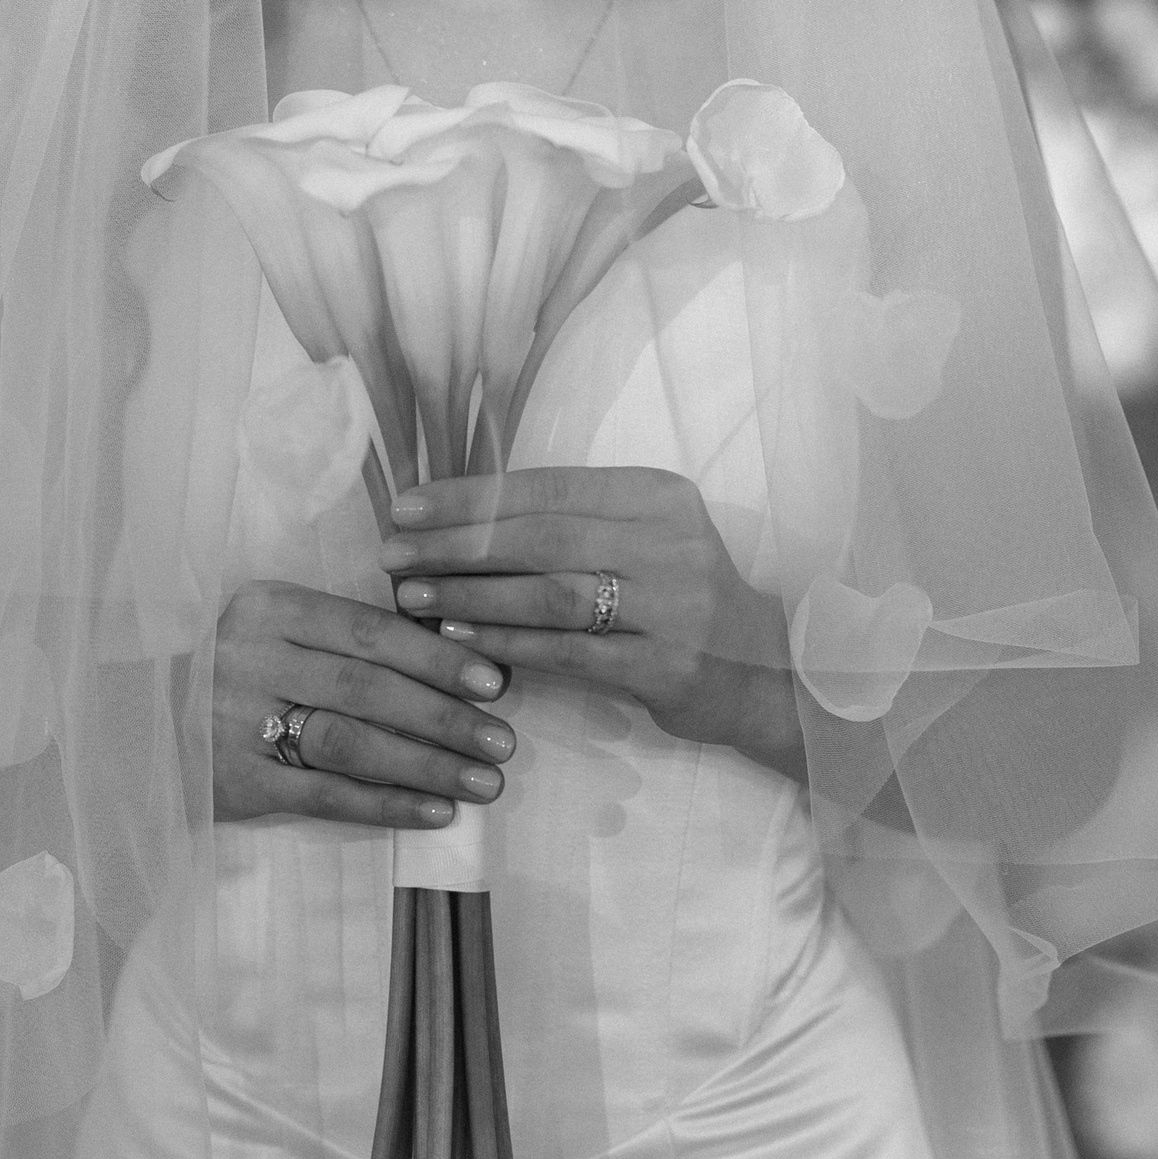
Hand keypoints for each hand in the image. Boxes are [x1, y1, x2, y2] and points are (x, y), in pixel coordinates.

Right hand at [212, 582, 517, 828]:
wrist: (143, 716)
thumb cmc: (239, 667)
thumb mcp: (281, 628)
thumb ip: (348, 635)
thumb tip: (455, 655)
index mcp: (270, 608)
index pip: (368, 631)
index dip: (437, 658)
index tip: (494, 682)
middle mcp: (252, 659)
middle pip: (366, 688)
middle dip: (444, 717)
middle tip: (502, 742)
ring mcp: (237, 723)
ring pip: (350, 743)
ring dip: (425, 765)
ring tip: (483, 781)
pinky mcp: (235, 781)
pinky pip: (323, 795)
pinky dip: (385, 804)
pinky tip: (435, 812)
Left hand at [379, 467, 805, 783]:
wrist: (765, 671)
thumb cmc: (678, 600)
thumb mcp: (641, 540)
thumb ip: (571, 523)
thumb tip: (458, 515)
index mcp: (658, 495)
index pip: (547, 487)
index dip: (470, 497)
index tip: (405, 508)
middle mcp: (670, 541)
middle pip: (542, 536)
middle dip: (456, 545)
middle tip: (392, 554)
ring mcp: (673, 604)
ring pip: (550, 592)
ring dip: (471, 595)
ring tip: (413, 597)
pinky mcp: (666, 664)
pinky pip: (568, 651)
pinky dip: (507, 642)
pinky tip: (460, 640)